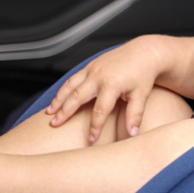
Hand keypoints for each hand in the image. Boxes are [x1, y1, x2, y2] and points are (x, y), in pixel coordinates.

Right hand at [46, 35, 165, 141]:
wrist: (144, 52)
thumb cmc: (143, 75)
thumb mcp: (141, 96)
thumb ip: (135, 115)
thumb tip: (132, 134)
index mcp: (111, 85)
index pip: (99, 111)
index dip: (94, 127)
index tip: (91, 140)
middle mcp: (98, 76)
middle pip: (77, 97)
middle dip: (64, 112)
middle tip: (54, 124)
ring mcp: (93, 69)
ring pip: (70, 85)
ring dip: (58, 99)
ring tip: (50, 112)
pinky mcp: (90, 65)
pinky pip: (73, 78)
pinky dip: (64, 89)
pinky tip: (59, 98)